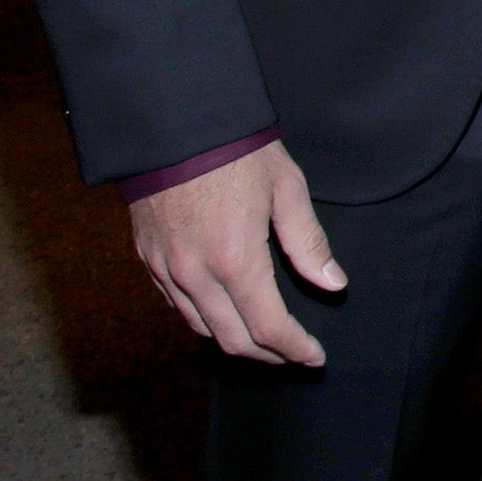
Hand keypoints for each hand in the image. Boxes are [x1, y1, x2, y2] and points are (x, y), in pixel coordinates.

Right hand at [127, 140, 342, 365]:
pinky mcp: (147, 260)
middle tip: (294, 353)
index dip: (293, 348)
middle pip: (231, 338)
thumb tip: (333, 284)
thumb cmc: (238, 151)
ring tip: (264, 339)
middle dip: (267, 354)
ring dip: (234, 340)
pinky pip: (176, 305)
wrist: (174, 124)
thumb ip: (309, 243)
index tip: (313, 356)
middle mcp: (194, 274)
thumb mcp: (287, 189)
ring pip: (200, 327)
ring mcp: (165, 270)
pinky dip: (204, 318)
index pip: (267, 326)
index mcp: (235, 259)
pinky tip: (224, 311)